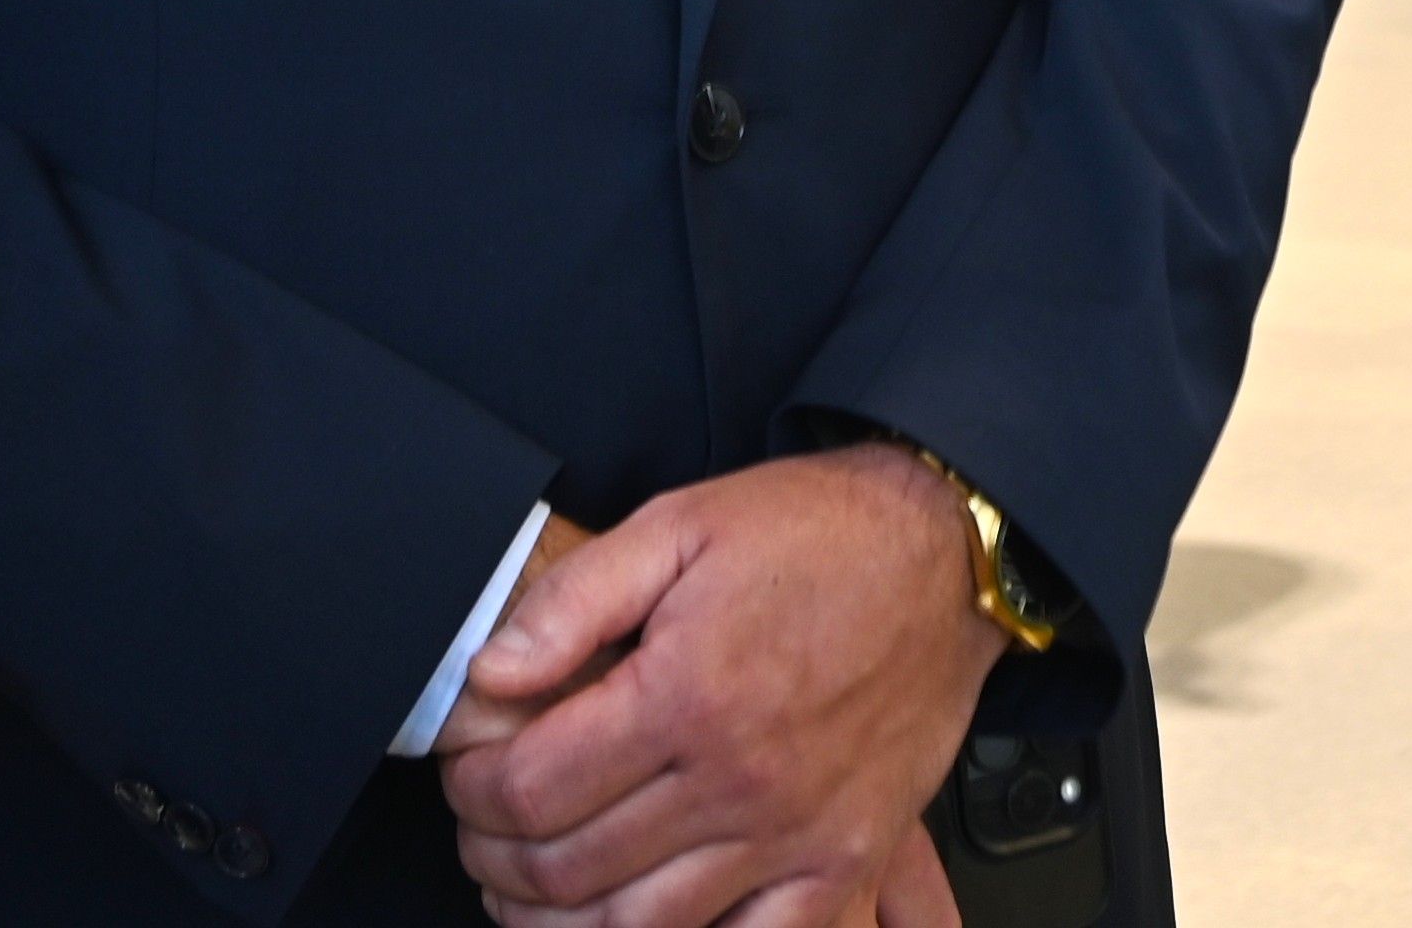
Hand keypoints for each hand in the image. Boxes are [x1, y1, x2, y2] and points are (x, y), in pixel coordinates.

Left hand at [437, 447, 1002, 927]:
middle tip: (484, 836)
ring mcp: (795, 833)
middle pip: (570, 869)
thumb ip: (573, 600)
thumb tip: (491, 672)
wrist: (945, 552)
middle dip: (498, 861)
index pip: (531, 788)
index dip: (473, 793)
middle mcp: (738, 778)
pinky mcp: (842, 861)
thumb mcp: (678, 524)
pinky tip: (639, 921)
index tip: (466, 777)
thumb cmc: (817, 535)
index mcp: (685, 693)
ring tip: (533, 891)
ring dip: (562, 923)